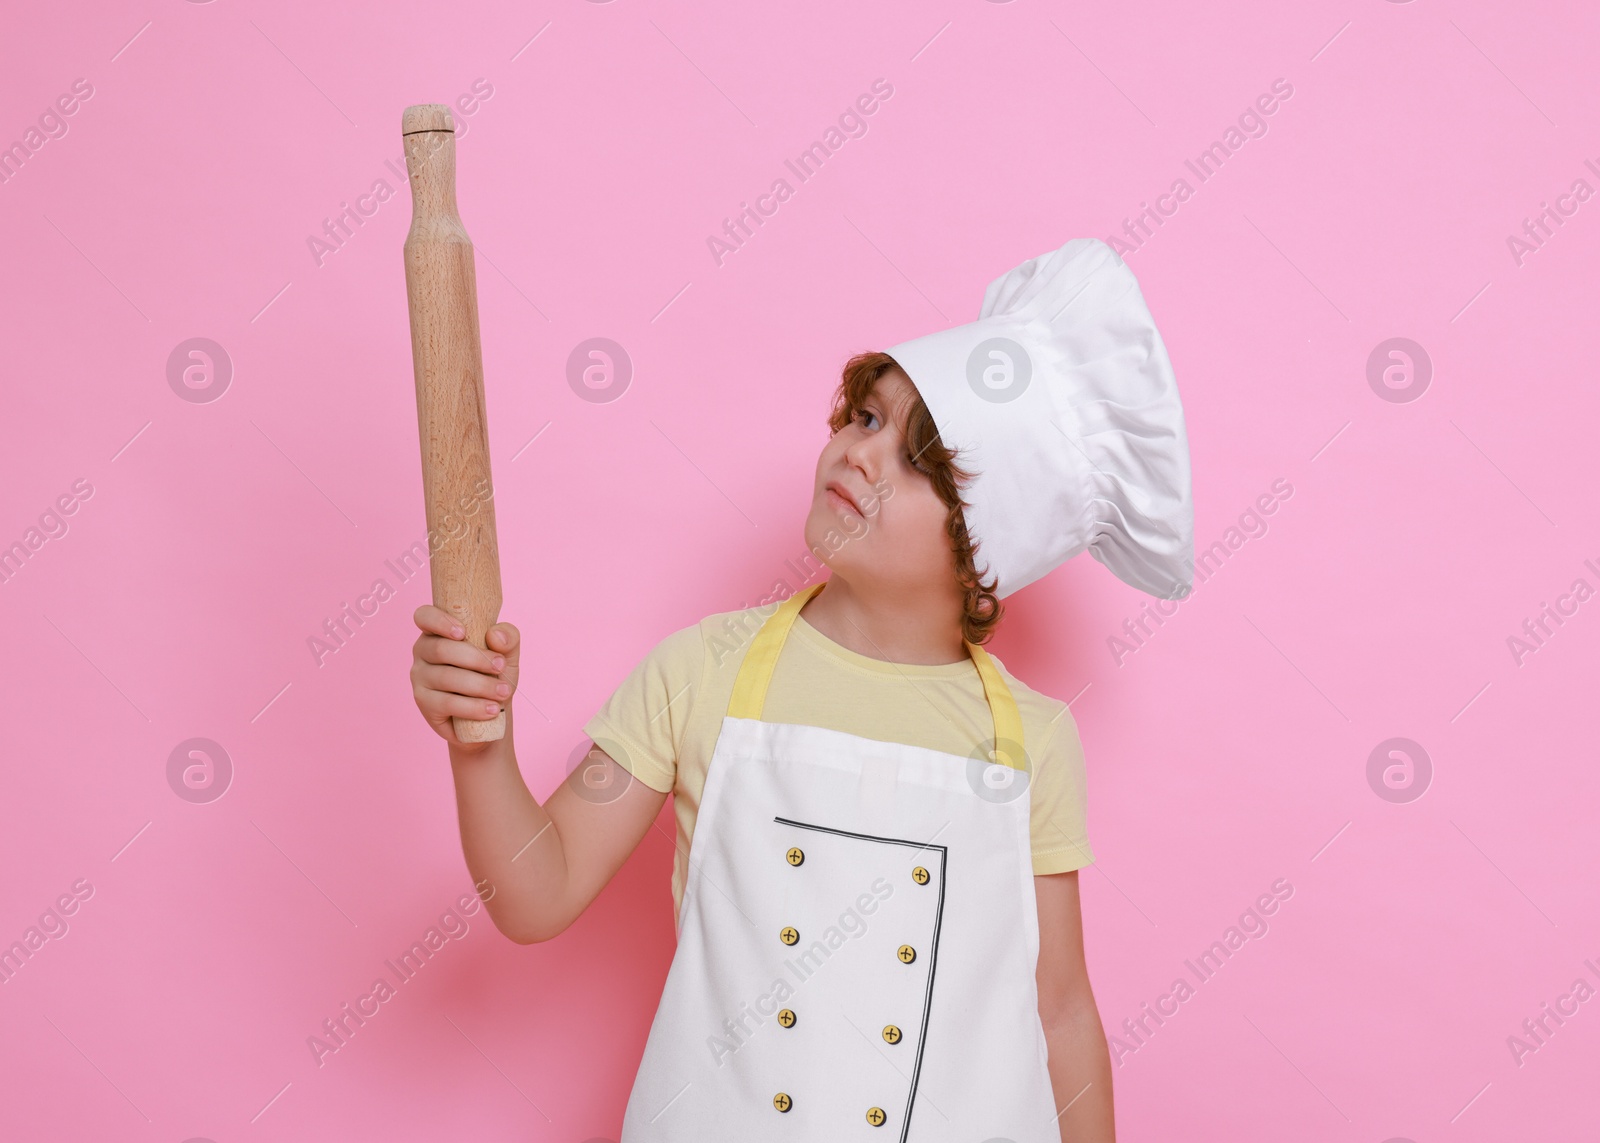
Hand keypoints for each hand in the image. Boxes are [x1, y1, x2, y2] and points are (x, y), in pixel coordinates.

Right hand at [410, 606, 519, 749]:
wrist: (491, 712)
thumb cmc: (493, 675)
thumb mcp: (507, 654)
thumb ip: (508, 638)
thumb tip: (495, 635)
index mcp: (438, 631)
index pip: (424, 616)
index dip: (439, 622)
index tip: (463, 633)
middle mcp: (423, 651)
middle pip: (441, 649)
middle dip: (476, 658)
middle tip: (501, 666)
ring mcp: (420, 677)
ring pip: (446, 677)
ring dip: (480, 685)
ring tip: (504, 692)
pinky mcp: (424, 703)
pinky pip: (447, 703)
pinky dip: (473, 707)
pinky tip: (491, 709)